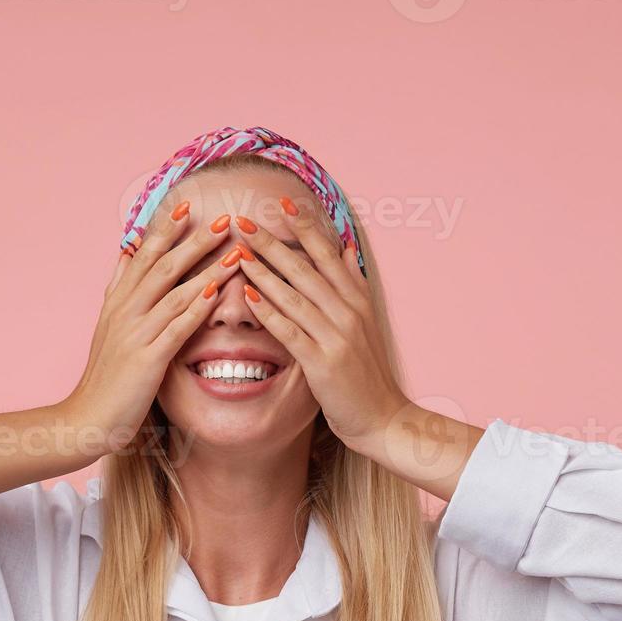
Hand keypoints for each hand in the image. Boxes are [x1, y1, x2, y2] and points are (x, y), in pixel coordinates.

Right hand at [63, 203, 242, 455]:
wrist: (86, 419)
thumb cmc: (104, 377)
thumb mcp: (107, 326)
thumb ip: (119, 288)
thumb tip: (127, 252)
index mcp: (117, 302)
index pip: (143, 255)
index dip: (165, 229)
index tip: (188, 204)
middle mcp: (125, 311)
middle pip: (162, 266)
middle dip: (194, 240)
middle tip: (224, 219)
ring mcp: (135, 334)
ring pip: (174, 292)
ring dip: (206, 269)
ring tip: (234, 251)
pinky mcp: (147, 360)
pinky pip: (175, 328)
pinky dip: (195, 308)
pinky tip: (216, 293)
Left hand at [231, 198, 409, 453]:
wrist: (384, 417)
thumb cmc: (368, 372)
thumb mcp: (366, 322)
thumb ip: (352, 284)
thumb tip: (345, 246)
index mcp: (358, 299)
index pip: (328, 254)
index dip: (306, 228)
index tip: (282, 203)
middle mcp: (349, 312)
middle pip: (306, 269)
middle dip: (273, 243)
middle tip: (244, 220)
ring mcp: (337, 337)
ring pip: (295, 296)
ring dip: (264, 272)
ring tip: (237, 252)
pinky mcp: (323, 363)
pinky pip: (291, 332)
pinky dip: (269, 312)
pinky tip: (249, 296)